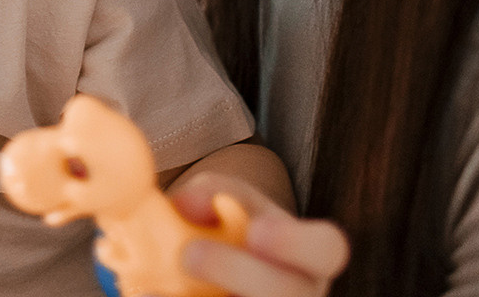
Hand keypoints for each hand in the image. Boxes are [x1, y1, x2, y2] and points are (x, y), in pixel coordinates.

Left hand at [170, 174, 347, 296]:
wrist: (223, 270)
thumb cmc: (234, 227)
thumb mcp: (229, 199)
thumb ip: (212, 191)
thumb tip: (186, 205)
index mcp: (310, 258)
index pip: (327, 249)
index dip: (295, 243)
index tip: (256, 230)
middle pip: (290, 294)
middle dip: (240, 273)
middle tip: (189, 254)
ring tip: (157, 286)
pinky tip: (152, 295)